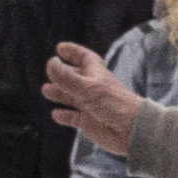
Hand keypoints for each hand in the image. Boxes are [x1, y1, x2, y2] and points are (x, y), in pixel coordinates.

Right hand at [41, 41, 144, 157]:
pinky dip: (64, 115)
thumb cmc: (114, 104)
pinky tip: (55, 114)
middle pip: (75, 78)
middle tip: (49, 72)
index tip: (59, 48)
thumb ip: (66, 77)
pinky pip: (73, 117)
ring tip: (46, 90)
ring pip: (71, 97)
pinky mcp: (89, 122)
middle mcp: (92, 89)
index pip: (84, 58)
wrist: (132, 129)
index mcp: (96, 75)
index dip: (73, 52)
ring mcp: (90, 106)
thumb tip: (51, 63)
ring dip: (59, 93)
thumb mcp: (87, 87)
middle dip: (62, 74)